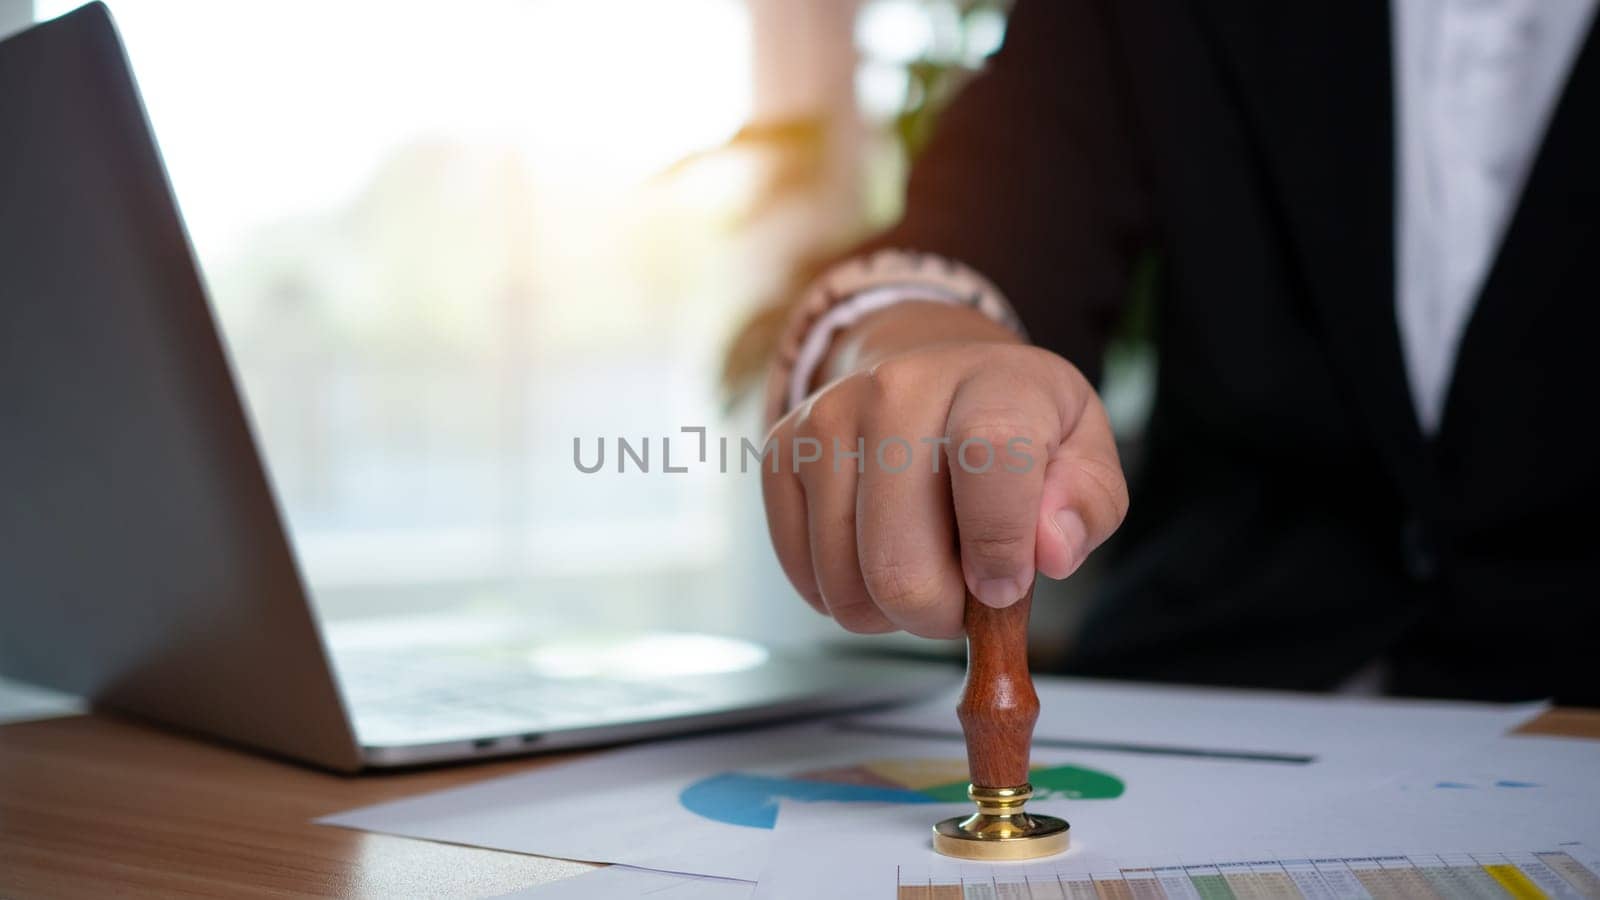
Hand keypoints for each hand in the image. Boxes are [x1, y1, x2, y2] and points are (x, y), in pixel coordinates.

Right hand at [761, 302, 1127, 638]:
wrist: (932, 377)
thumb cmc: (1016, 429)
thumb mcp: (1084, 454)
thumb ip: (1087, 505)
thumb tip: (1049, 551)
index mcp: (992, 381)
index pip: (989, 460)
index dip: (999, 545)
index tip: (1006, 587)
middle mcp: (896, 388)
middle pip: (899, 562)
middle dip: (941, 613)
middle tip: (965, 597)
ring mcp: (826, 419)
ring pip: (847, 585)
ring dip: (892, 612)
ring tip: (924, 568)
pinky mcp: (781, 455)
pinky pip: (805, 578)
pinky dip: (845, 596)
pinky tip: (877, 558)